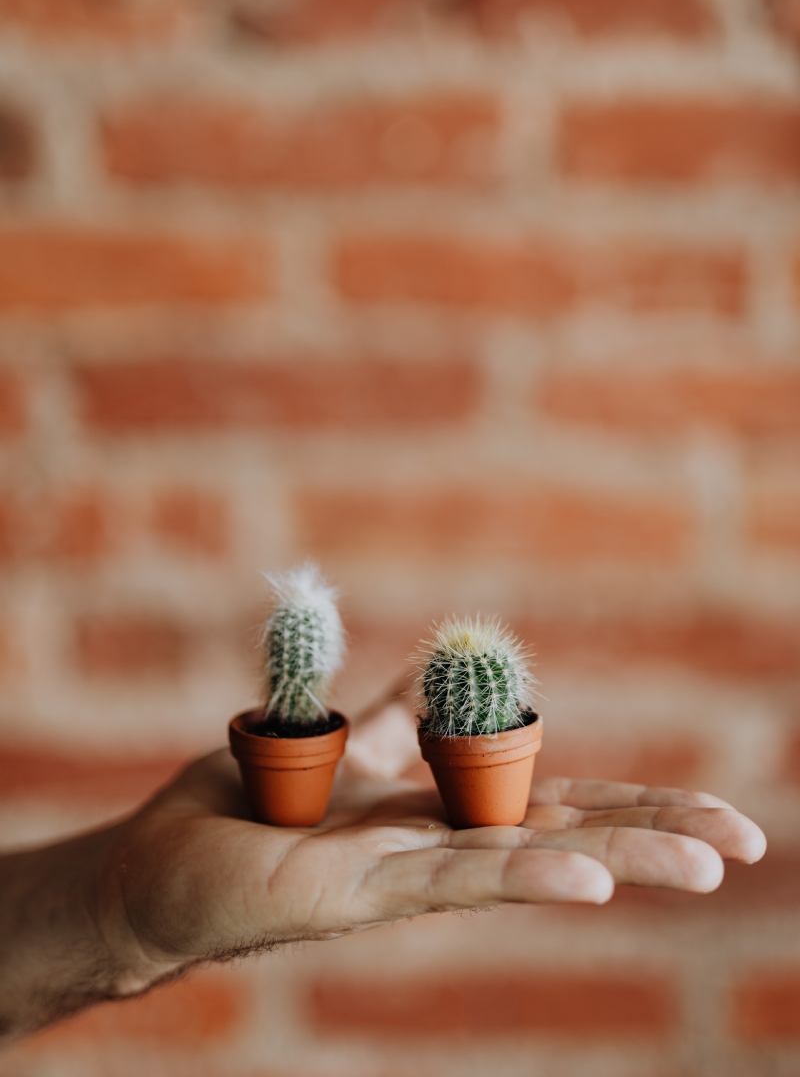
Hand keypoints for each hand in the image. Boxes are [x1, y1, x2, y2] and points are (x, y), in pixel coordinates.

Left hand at [94, 737, 765, 994]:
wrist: (156, 866)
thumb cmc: (248, 809)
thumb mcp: (338, 744)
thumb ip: (396, 713)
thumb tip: (452, 663)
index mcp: (440, 814)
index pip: (555, 805)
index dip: (634, 806)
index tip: (714, 816)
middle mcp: (434, 851)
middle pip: (563, 836)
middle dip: (655, 839)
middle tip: (749, 845)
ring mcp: (401, 877)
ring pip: (525, 861)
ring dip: (617, 859)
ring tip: (704, 865)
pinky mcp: (352, 892)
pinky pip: (445, 874)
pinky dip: (520, 868)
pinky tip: (587, 874)